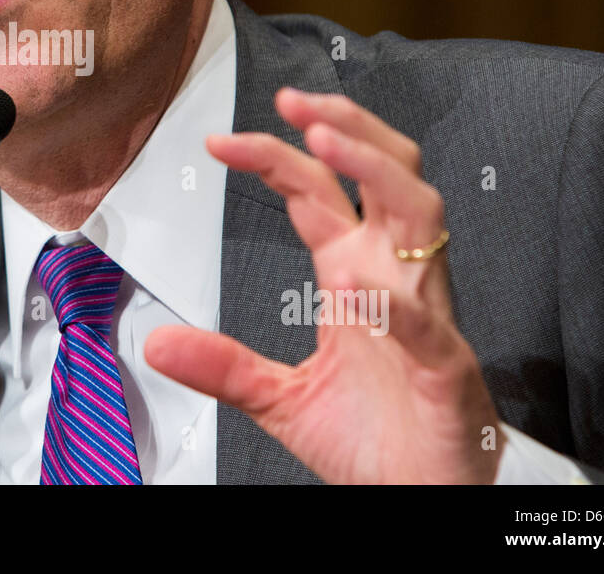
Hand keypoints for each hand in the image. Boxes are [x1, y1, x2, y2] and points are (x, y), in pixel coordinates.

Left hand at [144, 87, 503, 482]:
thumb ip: (224, 365)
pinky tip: (354, 282)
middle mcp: (393, 280)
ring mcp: (426, 318)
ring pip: (420, 218)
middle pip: (386, 176)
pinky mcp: (445, 370)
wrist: (422, 501)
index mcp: (354, 277)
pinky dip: (393, 301)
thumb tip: (158, 342)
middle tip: (297, 101)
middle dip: (347, 127)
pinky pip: (427, 325)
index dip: (276, 157)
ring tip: (328, 143)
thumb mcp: (279, 398)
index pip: (319, 194)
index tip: (222, 141)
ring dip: (374, 173)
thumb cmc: (375, 442)